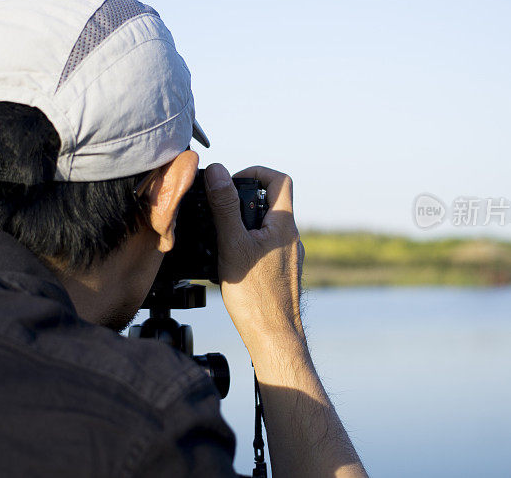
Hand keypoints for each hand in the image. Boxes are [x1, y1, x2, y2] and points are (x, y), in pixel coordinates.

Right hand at [204, 164, 305, 350]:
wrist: (274, 339)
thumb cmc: (256, 297)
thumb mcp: (233, 244)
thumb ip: (225, 206)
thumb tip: (218, 171)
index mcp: (284, 225)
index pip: (279, 180)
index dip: (255, 172)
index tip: (232, 182)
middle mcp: (291, 239)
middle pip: (270, 204)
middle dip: (243, 203)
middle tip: (219, 214)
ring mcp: (289, 258)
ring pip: (265, 229)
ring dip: (243, 228)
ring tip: (221, 243)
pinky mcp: (282, 275)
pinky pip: (265, 250)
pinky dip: (247, 249)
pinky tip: (230, 266)